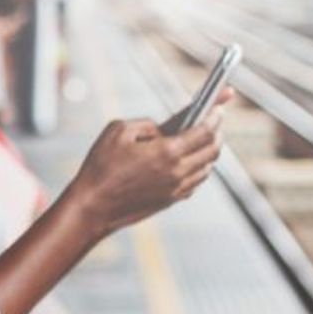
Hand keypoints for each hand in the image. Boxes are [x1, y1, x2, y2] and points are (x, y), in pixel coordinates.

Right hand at [67, 106, 224, 235]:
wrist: (93, 206)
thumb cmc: (101, 167)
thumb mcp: (117, 130)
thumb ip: (146, 124)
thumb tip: (162, 129)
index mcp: (167, 151)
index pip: (204, 130)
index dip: (215, 115)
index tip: (219, 106)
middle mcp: (178, 171)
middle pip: (213, 149)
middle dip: (217, 132)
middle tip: (214, 121)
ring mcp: (177, 188)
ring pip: (208, 167)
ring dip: (210, 151)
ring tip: (204, 140)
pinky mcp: (172, 200)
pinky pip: (196, 181)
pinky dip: (200, 168)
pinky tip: (191, 162)